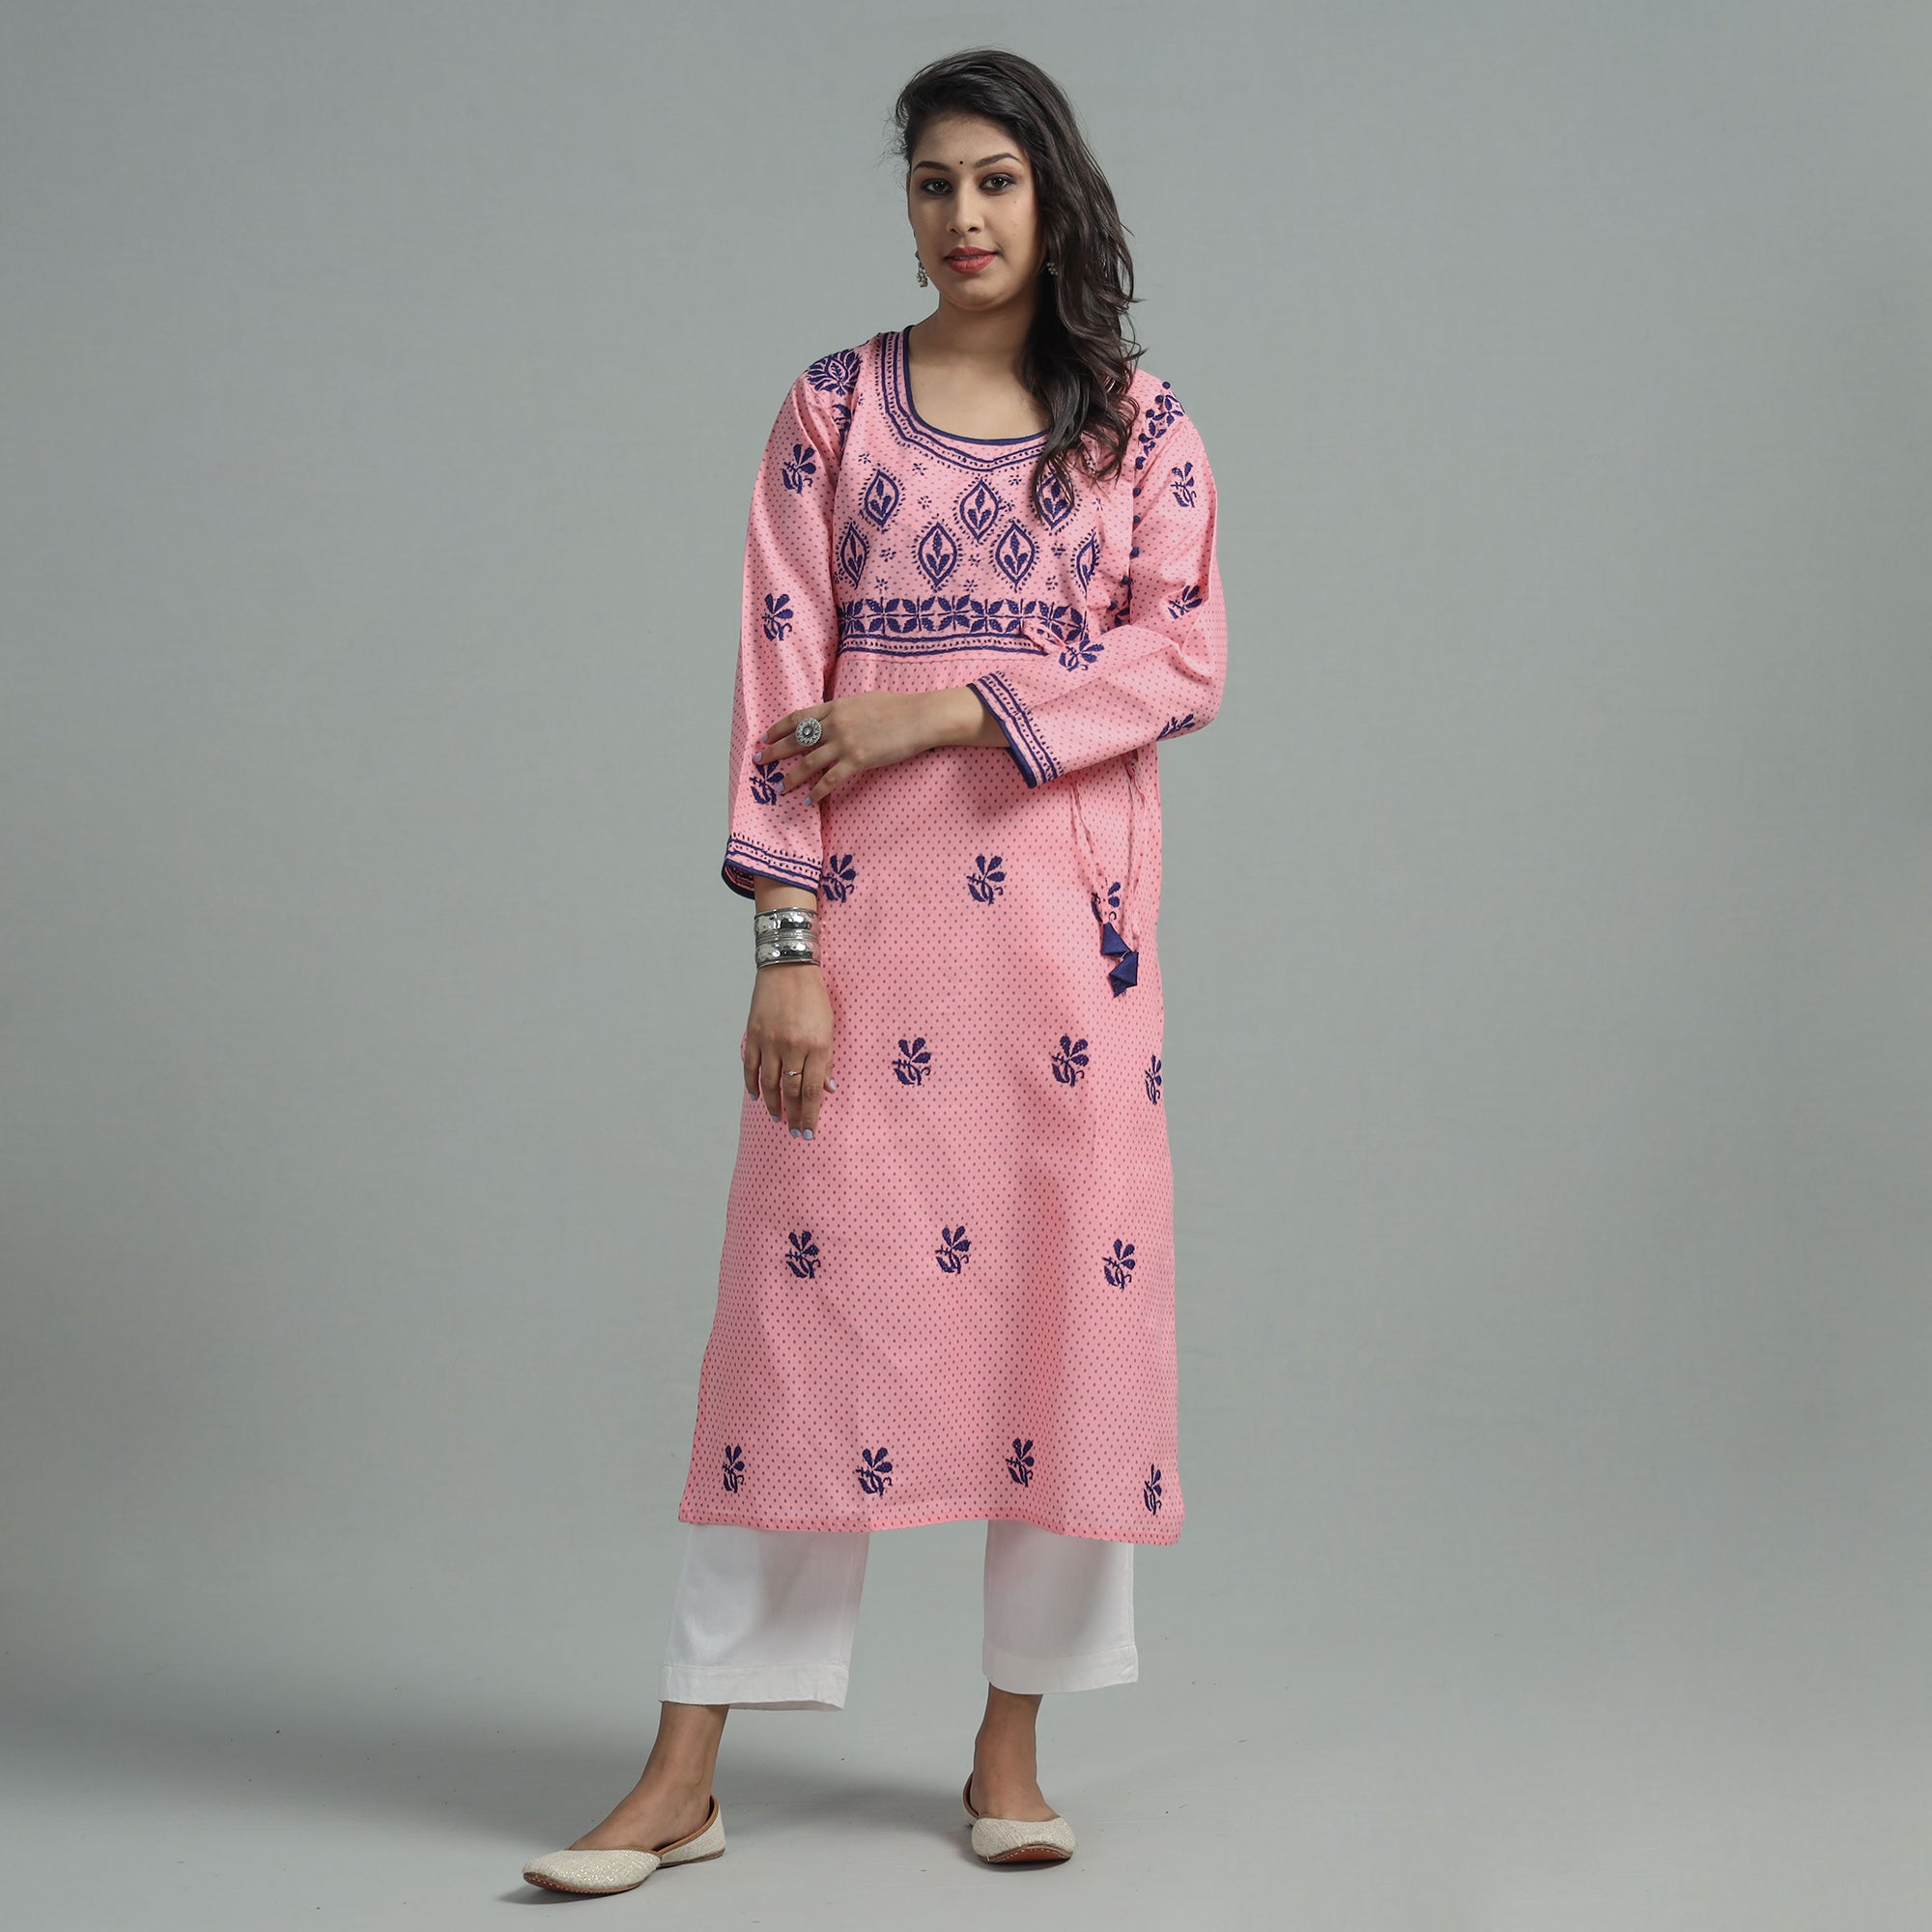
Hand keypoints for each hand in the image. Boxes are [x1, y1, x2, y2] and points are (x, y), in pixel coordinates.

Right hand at [742, 960, 833, 1133]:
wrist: (788, 967)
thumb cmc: (814, 997)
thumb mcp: (829, 1026)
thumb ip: (827, 1059)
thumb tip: (829, 1089)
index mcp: (816, 1045)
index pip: (813, 1090)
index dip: (811, 1114)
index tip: (810, 1132)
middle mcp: (792, 1046)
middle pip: (791, 1091)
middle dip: (794, 1116)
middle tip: (796, 1132)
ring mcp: (769, 1041)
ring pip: (769, 1084)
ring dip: (773, 1105)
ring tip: (778, 1118)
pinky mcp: (753, 1035)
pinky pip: (750, 1067)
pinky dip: (752, 1085)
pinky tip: (757, 1097)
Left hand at [762, 690, 981, 803]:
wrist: (918, 717)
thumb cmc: (897, 708)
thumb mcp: (863, 701)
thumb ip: (844, 710)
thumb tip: (833, 717)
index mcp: (835, 707)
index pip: (798, 718)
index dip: (778, 728)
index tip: (765, 737)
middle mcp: (835, 724)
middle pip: (796, 740)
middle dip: (774, 752)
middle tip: (759, 762)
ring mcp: (845, 743)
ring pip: (808, 763)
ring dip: (791, 777)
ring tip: (779, 788)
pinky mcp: (857, 760)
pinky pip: (830, 780)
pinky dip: (817, 792)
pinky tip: (808, 801)